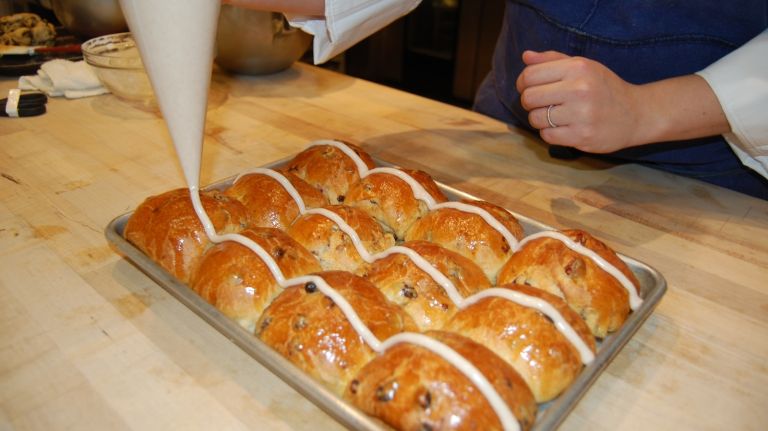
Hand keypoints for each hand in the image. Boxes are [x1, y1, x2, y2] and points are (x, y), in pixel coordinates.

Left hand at [515, 50, 643, 153]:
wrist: (636, 114)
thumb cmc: (604, 88)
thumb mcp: (583, 66)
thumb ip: (553, 60)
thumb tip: (526, 56)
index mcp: (578, 68)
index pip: (530, 75)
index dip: (522, 83)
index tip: (528, 88)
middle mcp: (580, 89)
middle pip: (529, 98)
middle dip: (529, 102)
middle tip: (541, 104)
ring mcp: (581, 114)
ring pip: (536, 119)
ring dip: (539, 119)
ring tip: (554, 116)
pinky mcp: (582, 136)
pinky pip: (547, 136)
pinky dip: (549, 133)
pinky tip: (562, 127)